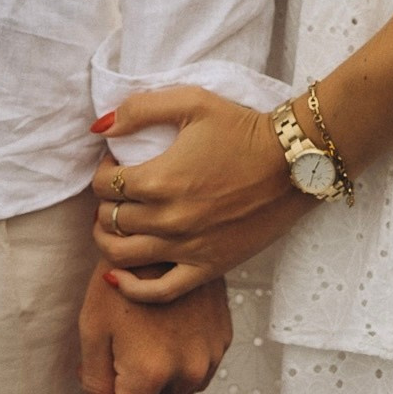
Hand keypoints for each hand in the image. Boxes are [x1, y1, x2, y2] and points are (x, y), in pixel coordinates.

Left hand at [76, 263, 230, 393]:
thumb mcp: (92, 327)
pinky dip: (173, 371)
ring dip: (150, 391)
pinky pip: (193, 374)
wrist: (162, 233)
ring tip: (130, 350)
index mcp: (150, 372)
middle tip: (103, 376)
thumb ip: (96, 382)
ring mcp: (209, 358)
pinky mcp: (221, 341)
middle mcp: (187, 372)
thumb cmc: (118, 275)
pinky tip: (156, 339)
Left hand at [90, 85, 305, 293]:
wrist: (292, 163)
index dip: (101, 172)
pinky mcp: (208, 267)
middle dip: (104, 203)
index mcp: (160, 179)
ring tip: (112, 225)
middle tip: (116, 191)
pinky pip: (159, 292)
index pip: (103, 186)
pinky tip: (118, 277)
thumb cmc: (242, 129)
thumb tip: (100, 128)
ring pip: (123, 256)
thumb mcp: (191, 101)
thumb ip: (140, 109)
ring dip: (106, 241)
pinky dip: (132, 288)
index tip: (114, 164)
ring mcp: (187, 248)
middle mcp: (168, 219)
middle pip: (110, 220)